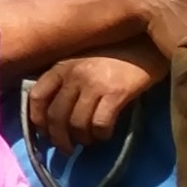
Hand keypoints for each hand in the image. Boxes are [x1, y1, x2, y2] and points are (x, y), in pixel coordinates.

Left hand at [23, 50, 159, 143]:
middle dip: (58, 139)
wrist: (150, 38)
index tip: (45, 132)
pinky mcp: (116, 92)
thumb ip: (69, 77)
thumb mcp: (84, 57)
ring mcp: (94, 83)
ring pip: (76, 124)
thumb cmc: (117, 49)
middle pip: (55, 116)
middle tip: (67, 148)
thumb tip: (57, 112)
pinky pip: (100, 124)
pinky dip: (101, 135)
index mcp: (62, 64)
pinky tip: (106, 134)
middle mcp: (74, 73)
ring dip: (81, 139)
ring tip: (88, 141)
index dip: (37, 119)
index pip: (37, 96)